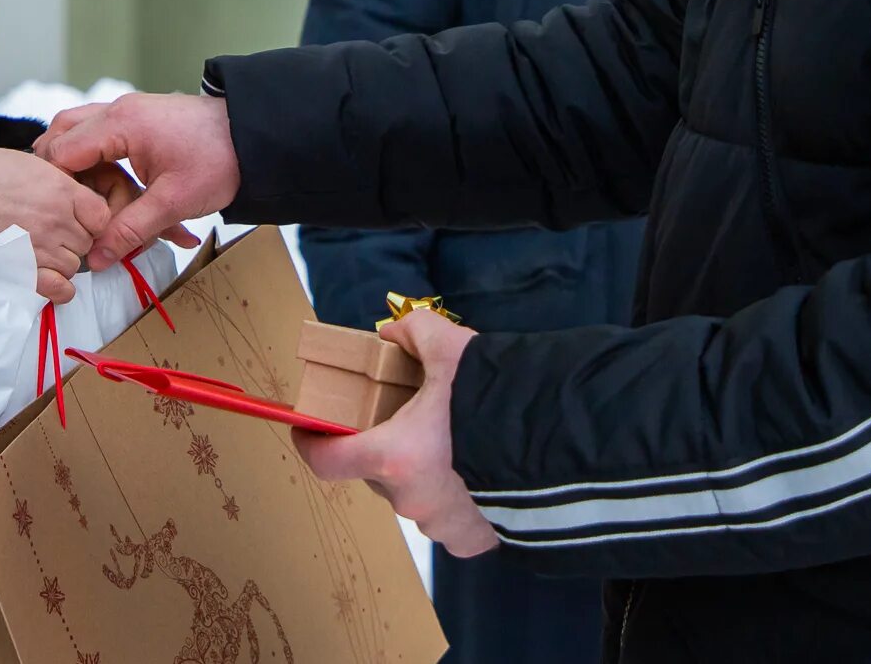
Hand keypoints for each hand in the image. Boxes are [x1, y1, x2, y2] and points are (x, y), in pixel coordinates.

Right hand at [0, 146, 110, 304]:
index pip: (101, 213)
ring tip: (39, 252)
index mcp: (60, 187)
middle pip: (88, 240)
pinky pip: (60, 290)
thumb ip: (51, 178)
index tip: (76, 217)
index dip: (90, 218)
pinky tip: (46, 278)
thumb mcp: (22, 161)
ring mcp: (42, 248)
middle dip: (73, 239)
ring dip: (61, 262)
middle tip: (50, 233)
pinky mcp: (23, 271)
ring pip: (74, 265)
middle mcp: (58, 219)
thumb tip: (63, 190)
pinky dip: (58, 288)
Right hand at [37, 94, 239, 270]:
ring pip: (78, 130)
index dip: (55, 187)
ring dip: (75, 164)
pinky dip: (94, 156)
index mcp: (120, 124)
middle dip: (57, 172)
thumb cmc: (220, 161)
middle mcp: (118, 110)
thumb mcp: (173, 203)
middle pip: (60, 133)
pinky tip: (102, 187)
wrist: (256, 136)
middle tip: (62, 207)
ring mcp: (127, 110)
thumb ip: (130, 230)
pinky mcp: (139, 119)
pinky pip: (100, 132)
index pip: (61, 152)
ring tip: (79, 201)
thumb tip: (96, 258)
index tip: (59, 216)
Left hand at [296, 309, 497, 557]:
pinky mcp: (474, 540)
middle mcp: (410, 500)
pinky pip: (453, 521)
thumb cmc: (498, 397)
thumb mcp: (453, 349)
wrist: (562, 443)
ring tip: (458, 444)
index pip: (327, 462)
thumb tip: (395, 330)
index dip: (311, 444)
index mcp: (394, 457)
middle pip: (380, 473)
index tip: (308, 430)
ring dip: (427, 474)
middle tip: (413, 420)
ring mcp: (442, 526)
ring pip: (418, 497)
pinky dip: (460, 500)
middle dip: (389, 448)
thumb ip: (416, 333)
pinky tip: (482, 476)